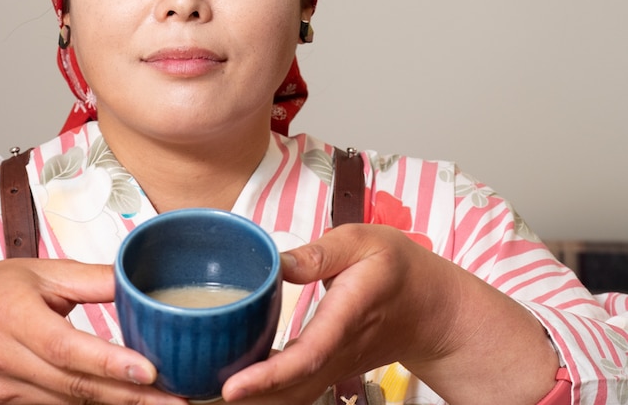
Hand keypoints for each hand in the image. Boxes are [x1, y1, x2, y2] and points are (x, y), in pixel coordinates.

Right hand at [0, 259, 187, 404]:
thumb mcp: (39, 272)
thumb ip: (90, 279)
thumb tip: (138, 277)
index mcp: (13, 315)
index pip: (65, 346)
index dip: (108, 362)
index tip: (151, 370)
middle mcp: (5, 357)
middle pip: (74, 384)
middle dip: (129, 396)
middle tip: (177, 399)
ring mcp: (4, 387)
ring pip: (69, 403)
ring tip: (164, 403)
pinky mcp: (8, 404)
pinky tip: (126, 404)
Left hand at [220, 224, 558, 404]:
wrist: (431, 308)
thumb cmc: (397, 268)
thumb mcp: (364, 242)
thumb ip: (321, 253)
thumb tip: (275, 263)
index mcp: (346, 315)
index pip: (306, 355)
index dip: (269, 375)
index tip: (232, 387)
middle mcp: (339, 351)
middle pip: (292, 387)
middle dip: (249, 395)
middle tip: (200, 391)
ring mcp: (336, 367)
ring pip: (294, 395)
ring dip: (256, 399)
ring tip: (208, 390)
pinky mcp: (330, 370)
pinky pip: (297, 390)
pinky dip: (268, 393)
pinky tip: (239, 384)